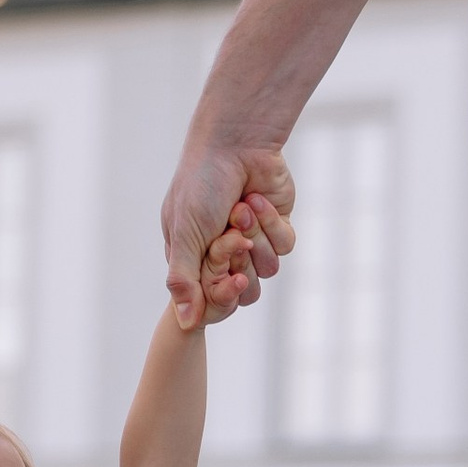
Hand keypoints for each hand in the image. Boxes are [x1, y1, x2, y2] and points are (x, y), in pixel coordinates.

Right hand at [164, 143, 294, 324]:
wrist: (236, 143)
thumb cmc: (201, 185)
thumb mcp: (185, 234)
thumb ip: (183, 279)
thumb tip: (186, 323)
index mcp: (194, 256)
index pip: (212, 296)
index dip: (221, 292)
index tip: (226, 277)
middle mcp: (224, 252)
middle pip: (244, 290)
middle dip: (239, 262)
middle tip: (231, 233)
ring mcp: (253, 240)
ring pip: (267, 270)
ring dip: (256, 237)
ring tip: (241, 207)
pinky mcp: (277, 226)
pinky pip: (284, 247)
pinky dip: (272, 224)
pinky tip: (258, 200)